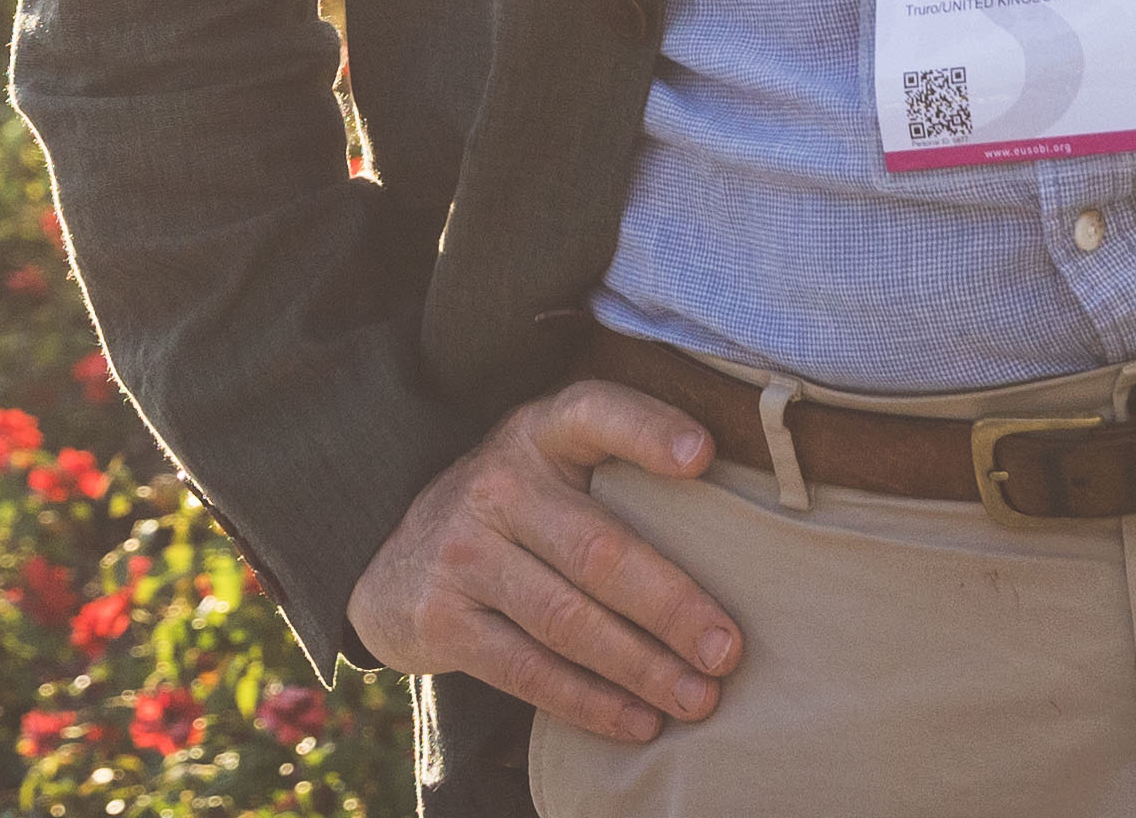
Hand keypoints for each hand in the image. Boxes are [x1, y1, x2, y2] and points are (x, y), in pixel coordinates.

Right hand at [346, 382, 745, 745]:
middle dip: (671, 605)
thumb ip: (618, 479)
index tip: (703, 456)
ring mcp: (462, 550)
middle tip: (728, 650)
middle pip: (596, 548)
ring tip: (698, 697)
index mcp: (538, 434)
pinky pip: (527, 669)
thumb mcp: (550, 470)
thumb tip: (742, 543)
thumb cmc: (515, 515)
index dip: (646, 430)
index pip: (593, 414)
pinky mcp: (441, 618)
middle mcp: (497, 483)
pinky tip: (638, 721)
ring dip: (641, 666)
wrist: (393, 562)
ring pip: (566, 619)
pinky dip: (589, 701)